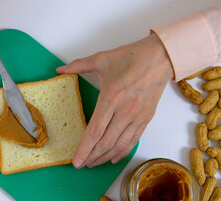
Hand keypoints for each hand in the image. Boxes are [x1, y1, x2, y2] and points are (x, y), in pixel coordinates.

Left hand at [56, 33, 173, 167]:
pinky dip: (122, 151)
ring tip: (93, 163)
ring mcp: (137, 117)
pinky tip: (113, 157)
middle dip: (92, 156)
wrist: (161, 57)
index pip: (95, 131)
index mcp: (111, 97)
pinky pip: (133, 140)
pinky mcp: (146, 119)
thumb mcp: (101, 59)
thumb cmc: (132, 57)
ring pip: (119, 145)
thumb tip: (60, 68)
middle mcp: (125, 111)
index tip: (76, 160)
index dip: (84, 148)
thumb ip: (78, 65)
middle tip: (81, 164)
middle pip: (105, 142)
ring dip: (105, 157)